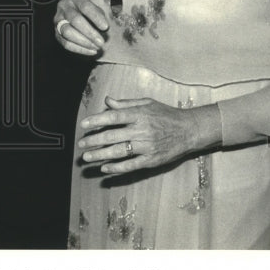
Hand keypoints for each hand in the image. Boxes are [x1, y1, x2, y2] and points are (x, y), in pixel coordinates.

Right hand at [54, 0, 108, 55]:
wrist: (71, 6)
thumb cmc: (87, 8)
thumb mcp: (94, 5)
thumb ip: (99, 15)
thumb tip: (104, 29)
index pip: (85, 6)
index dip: (95, 17)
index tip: (105, 27)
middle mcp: (64, 7)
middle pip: (75, 20)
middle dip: (89, 33)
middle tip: (101, 42)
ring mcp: (58, 20)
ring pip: (67, 32)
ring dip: (83, 42)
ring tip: (96, 47)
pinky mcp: (56, 32)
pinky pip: (65, 43)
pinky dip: (79, 49)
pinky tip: (91, 51)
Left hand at [77, 97, 221, 175]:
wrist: (189, 130)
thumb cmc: (166, 114)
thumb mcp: (147, 103)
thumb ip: (126, 104)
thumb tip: (107, 101)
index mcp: (139, 114)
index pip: (113, 117)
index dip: (97, 120)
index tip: (83, 125)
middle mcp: (141, 130)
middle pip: (113, 136)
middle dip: (94, 141)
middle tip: (80, 144)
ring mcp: (147, 146)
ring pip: (119, 152)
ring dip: (100, 155)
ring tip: (87, 157)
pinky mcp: (152, 160)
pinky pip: (131, 165)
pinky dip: (117, 168)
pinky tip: (104, 168)